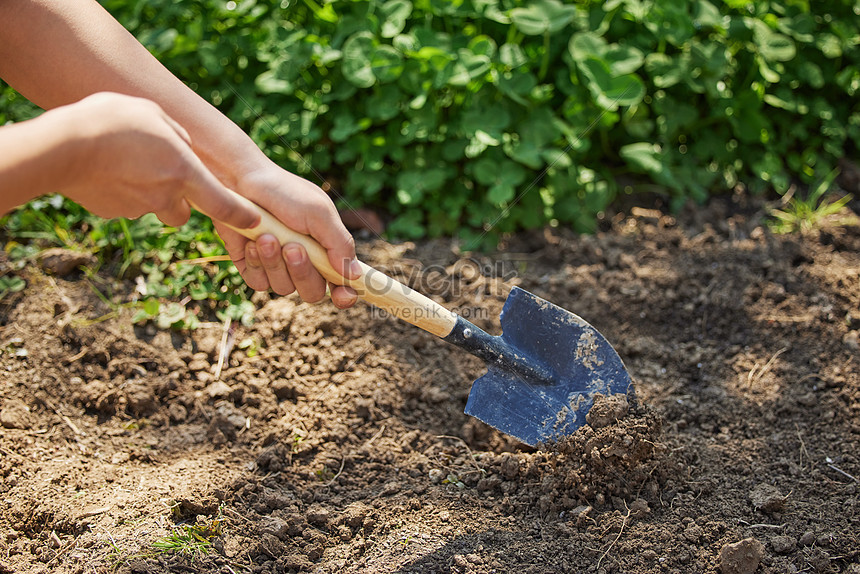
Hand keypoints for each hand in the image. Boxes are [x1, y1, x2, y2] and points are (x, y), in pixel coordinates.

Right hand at [58, 92, 258, 229]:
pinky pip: (123, 204)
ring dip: (146, 193)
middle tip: (163, 176)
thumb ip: (177, 134)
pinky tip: (104, 170)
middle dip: (178, 201)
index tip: (252, 220)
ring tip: (124, 163)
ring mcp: (138, 207)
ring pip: (151, 207)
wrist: (61, 146)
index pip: (224, 205)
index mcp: (184, 172)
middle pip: (183, 212)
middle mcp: (165, 196)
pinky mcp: (112, 212)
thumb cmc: (112, 121)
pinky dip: (119, 192)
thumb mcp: (153, 113)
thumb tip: (185, 148)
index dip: (241, 215)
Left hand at [214, 167, 359, 308]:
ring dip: (275, 263)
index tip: (343, 295)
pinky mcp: (253, 268)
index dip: (345, 294)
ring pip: (284, 288)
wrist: (241, 181)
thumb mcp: (319, 213)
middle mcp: (304, 263)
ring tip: (266, 236)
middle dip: (303, 272)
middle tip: (292, 247)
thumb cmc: (284, 192)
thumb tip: (356, 274)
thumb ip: (340, 243)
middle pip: (312, 292)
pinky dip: (256, 264)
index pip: (341, 283)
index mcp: (327, 250)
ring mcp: (278, 268)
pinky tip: (252, 242)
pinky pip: (259, 284)